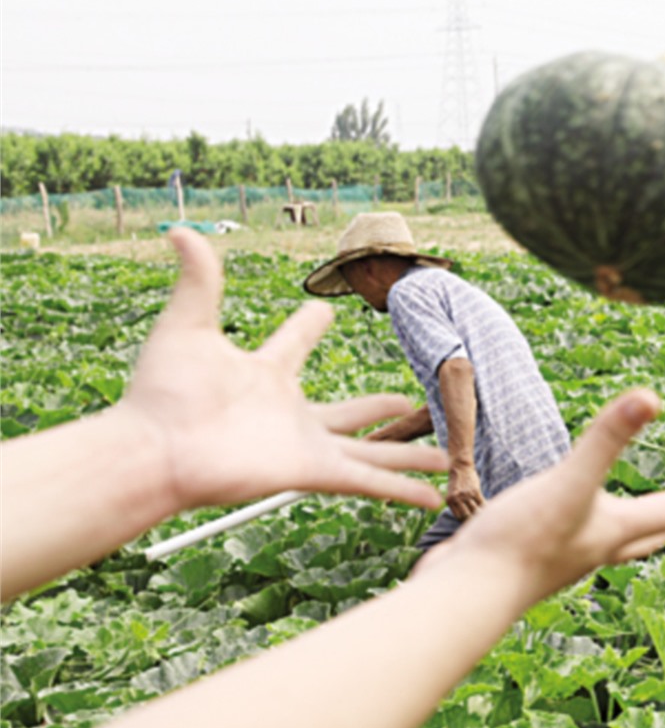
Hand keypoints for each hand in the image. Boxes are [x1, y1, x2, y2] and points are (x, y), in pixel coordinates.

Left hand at [123, 229, 447, 510]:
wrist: (155, 449)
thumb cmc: (162, 393)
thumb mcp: (186, 327)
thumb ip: (198, 281)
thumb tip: (180, 229)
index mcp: (266, 374)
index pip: (296, 343)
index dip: (309, 324)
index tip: (324, 310)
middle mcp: (291, 414)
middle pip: (351, 412)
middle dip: (382, 408)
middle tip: (408, 399)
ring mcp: (306, 446)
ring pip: (374, 451)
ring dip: (410, 455)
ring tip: (445, 459)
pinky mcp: (313, 472)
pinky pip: (369, 481)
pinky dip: (403, 491)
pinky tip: (433, 498)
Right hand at [417, 390, 664, 598]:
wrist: (463, 599)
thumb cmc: (519, 545)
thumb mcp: (569, 481)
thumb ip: (607, 440)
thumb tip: (651, 395)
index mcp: (617, 529)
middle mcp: (598, 547)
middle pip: (654, 532)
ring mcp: (564, 557)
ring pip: (613, 542)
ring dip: (635, 531)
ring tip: (645, 523)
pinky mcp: (529, 560)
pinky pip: (568, 542)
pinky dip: (580, 530)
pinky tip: (565, 525)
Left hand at [446, 462, 484, 519]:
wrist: (460, 467)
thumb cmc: (457, 481)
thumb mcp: (452, 494)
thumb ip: (457, 504)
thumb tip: (467, 517)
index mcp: (449, 501)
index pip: (458, 517)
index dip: (466, 521)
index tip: (472, 522)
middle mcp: (456, 498)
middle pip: (467, 516)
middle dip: (473, 520)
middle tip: (480, 521)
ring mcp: (466, 495)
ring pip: (475, 511)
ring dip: (481, 514)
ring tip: (485, 516)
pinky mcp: (475, 491)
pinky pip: (482, 503)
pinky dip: (485, 507)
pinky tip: (488, 508)